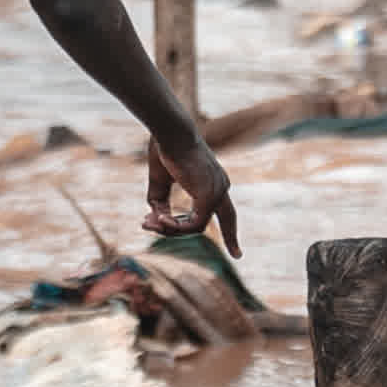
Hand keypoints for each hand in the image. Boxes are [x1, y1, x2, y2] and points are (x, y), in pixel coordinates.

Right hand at [148, 131, 238, 250]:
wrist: (170, 131)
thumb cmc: (164, 148)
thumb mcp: (160, 180)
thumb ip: (160, 202)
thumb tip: (157, 221)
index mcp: (214, 180)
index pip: (227, 209)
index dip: (229, 230)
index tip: (237, 252)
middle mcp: (221, 186)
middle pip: (228, 219)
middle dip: (231, 239)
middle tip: (236, 255)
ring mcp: (218, 191)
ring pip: (198, 226)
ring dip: (171, 229)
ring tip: (149, 223)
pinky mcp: (209, 196)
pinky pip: (193, 223)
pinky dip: (174, 226)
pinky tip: (158, 219)